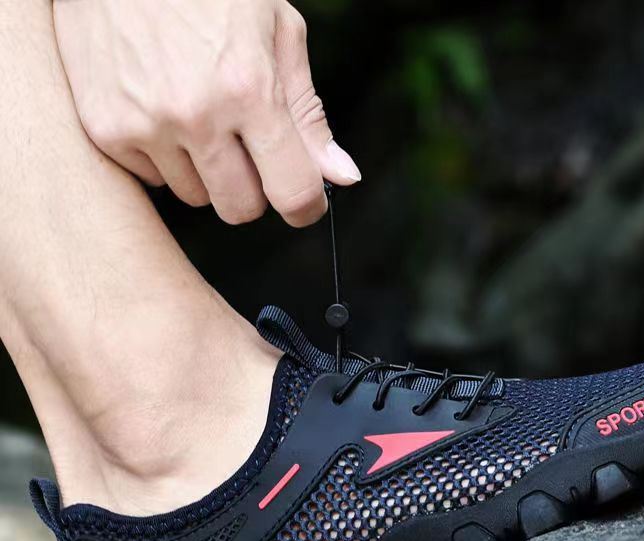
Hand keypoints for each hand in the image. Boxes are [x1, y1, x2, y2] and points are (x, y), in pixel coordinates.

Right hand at [53, 0, 360, 226]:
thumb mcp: (278, 33)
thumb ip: (308, 114)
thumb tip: (342, 176)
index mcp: (250, 90)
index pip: (293, 191)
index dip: (306, 206)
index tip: (305, 203)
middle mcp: (196, 115)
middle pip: (240, 209)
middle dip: (253, 189)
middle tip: (247, 150)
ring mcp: (145, 124)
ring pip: (195, 197)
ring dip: (206, 171)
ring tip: (199, 116)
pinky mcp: (105, 129)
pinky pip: (152, 178)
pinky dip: (163, 157)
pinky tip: (161, 109)